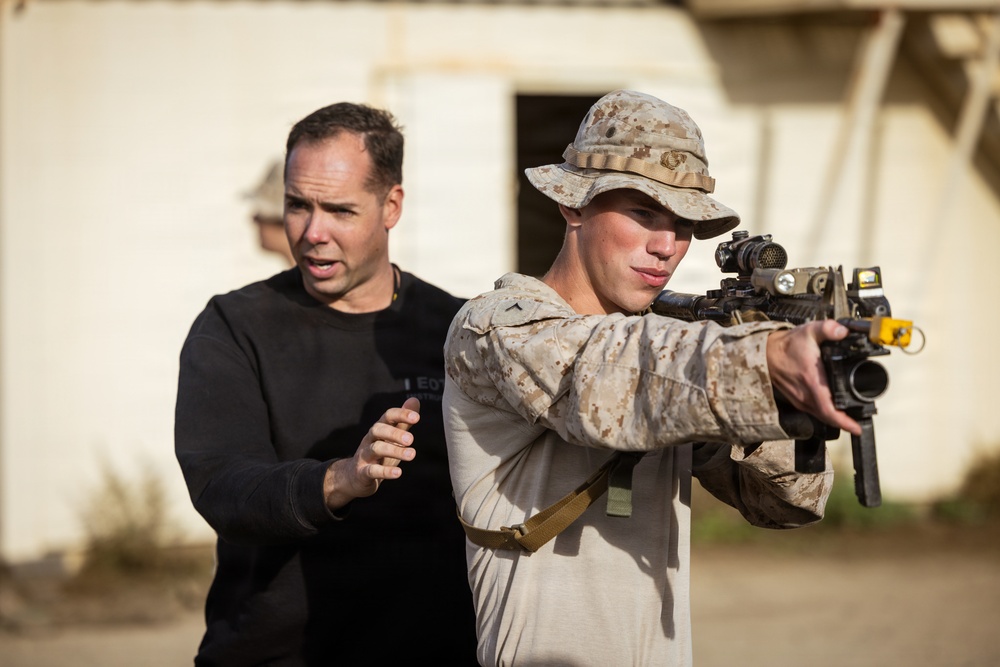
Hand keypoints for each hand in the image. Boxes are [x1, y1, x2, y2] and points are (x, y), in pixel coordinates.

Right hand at [323, 397, 420, 509]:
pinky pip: (372, 471)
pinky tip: (398, 473)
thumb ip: (403, 422)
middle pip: (379, 430)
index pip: (388, 416)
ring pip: (376, 449)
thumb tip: (414, 400)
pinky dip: (385, 471)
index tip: (416, 417)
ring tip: (412, 455)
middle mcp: (369, 440)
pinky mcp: (362, 473)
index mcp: (378, 430)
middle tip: (411, 439)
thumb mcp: (391, 438)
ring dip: (394, 451)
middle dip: (395, 433)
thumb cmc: (377, 456)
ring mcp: (364, 456)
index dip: (401, 414)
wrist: (354, 477)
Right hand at [766, 320, 861, 435]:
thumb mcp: (809, 331)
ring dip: (834, 417)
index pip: (829, 410)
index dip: (844, 422)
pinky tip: (831, 407)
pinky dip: (824, 412)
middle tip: (857, 422)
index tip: (856, 428)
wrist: (767, 353)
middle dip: (844, 422)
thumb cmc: (787, 345)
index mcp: (812, 381)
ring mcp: (799, 399)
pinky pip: (813, 411)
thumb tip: (843, 331)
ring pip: (820, 416)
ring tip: (847, 417)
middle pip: (827, 417)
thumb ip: (828, 329)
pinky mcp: (796, 399)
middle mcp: (804, 394)